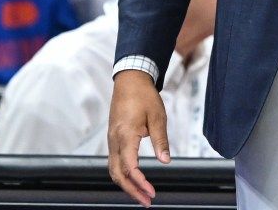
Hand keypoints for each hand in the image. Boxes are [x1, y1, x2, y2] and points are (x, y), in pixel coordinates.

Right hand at [108, 70, 169, 206]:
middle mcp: (114, 141)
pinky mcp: (113, 139)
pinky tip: (134, 179)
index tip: (152, 193)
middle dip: (132, 190)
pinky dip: (123, 174)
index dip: (140, 183)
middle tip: (148, 201)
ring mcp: (111, 141)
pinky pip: (114, 162)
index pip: (129, 167)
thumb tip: (166, 161)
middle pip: (117, 174)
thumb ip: (161, 140)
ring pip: (113, 170)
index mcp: (126, 135)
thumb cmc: (145, 97)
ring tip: (142, 194)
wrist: (129, 81)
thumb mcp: (158, 116)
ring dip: (127, 185)